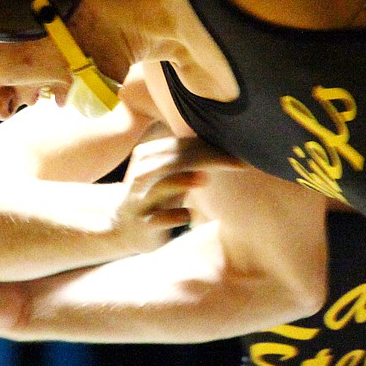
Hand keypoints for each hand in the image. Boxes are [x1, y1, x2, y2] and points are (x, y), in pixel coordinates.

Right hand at [112, 136, 244, 239]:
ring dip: (182, 181)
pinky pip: (158, 219)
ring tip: (205, 179)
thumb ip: (189, 156)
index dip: (212, 146)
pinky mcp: (144, 224)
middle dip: (207, 160)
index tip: (242, 150)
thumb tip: (227, 138)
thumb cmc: (158, 195)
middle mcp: (142, 175)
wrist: (124, 227)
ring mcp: (141, 200)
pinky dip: (174, 216)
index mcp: (148, 156)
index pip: (182, 146)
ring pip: (161, 187)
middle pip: (175, 162)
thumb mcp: (169, 173)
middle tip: (237, 161)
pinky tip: (190, 216)